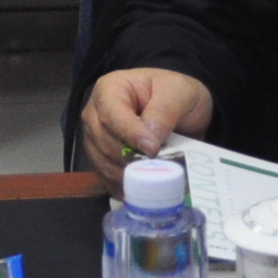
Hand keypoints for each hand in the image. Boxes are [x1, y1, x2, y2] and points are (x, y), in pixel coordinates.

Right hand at [81, 67, 216, 188]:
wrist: (182, 111)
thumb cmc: (176, 94)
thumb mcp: (179, 92)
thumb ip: (165, 110)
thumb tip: (151, 138)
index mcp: (110, 89)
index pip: (111, 113)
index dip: (130, 133)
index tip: (153, 149)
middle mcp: (95, 113)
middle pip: (104, 141)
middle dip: (129, 157)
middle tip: (158, 166)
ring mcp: (95, 138)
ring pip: (102, 162)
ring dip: (127, 174)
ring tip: (153, 178)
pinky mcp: (101, 160)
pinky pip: (105, 178)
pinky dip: (123, 186)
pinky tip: (140, 188)